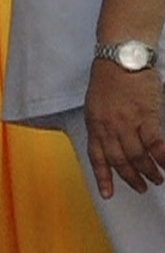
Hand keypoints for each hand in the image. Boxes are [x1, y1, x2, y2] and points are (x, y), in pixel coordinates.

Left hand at [83, 60, 164, 197]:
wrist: (121, 58)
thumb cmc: (109, 78)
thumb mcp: (96, 104)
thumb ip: (102, 124)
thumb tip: (113, 143)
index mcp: (94, 124)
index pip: (97, 157)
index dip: (103, 177)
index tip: (107, 194)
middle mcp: (108, 127)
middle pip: (119, 160)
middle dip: (130, 177)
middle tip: (141, 187)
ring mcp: (127, 123)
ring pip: (137, 156)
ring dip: (148, 171)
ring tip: (157, 179)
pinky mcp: (146, 116)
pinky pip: (155, 144)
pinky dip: (162, 158)